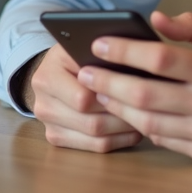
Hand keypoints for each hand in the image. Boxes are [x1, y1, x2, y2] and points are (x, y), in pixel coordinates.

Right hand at [27, 43, 143, 152]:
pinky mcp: (57, 138)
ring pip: (95, 137)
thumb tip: (133, 62)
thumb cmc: (76, 54)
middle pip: (91, 122)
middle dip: (124, 115)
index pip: (83, 98)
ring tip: (146, 117)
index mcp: (47, 78)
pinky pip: (94, 147)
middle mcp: (42, 105)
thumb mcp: (83, 45)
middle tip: (149, 108)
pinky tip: (134, 129)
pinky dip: (119, 140)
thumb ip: (102, 55)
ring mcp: (49, 125)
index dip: (113, 96)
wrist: (54, 69)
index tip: (139, 90)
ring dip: (124, 129)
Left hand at [76, 11, 191, 166]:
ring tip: (100, 92)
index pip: (160, 58)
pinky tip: (129, 113)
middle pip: (146, 95)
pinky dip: (144, 127)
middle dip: (108, 82)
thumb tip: (156, 18)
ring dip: (118, 108)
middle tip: (84, 72)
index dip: (124, 51)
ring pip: (150, 123)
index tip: (98, 44)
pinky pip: (167, 142)